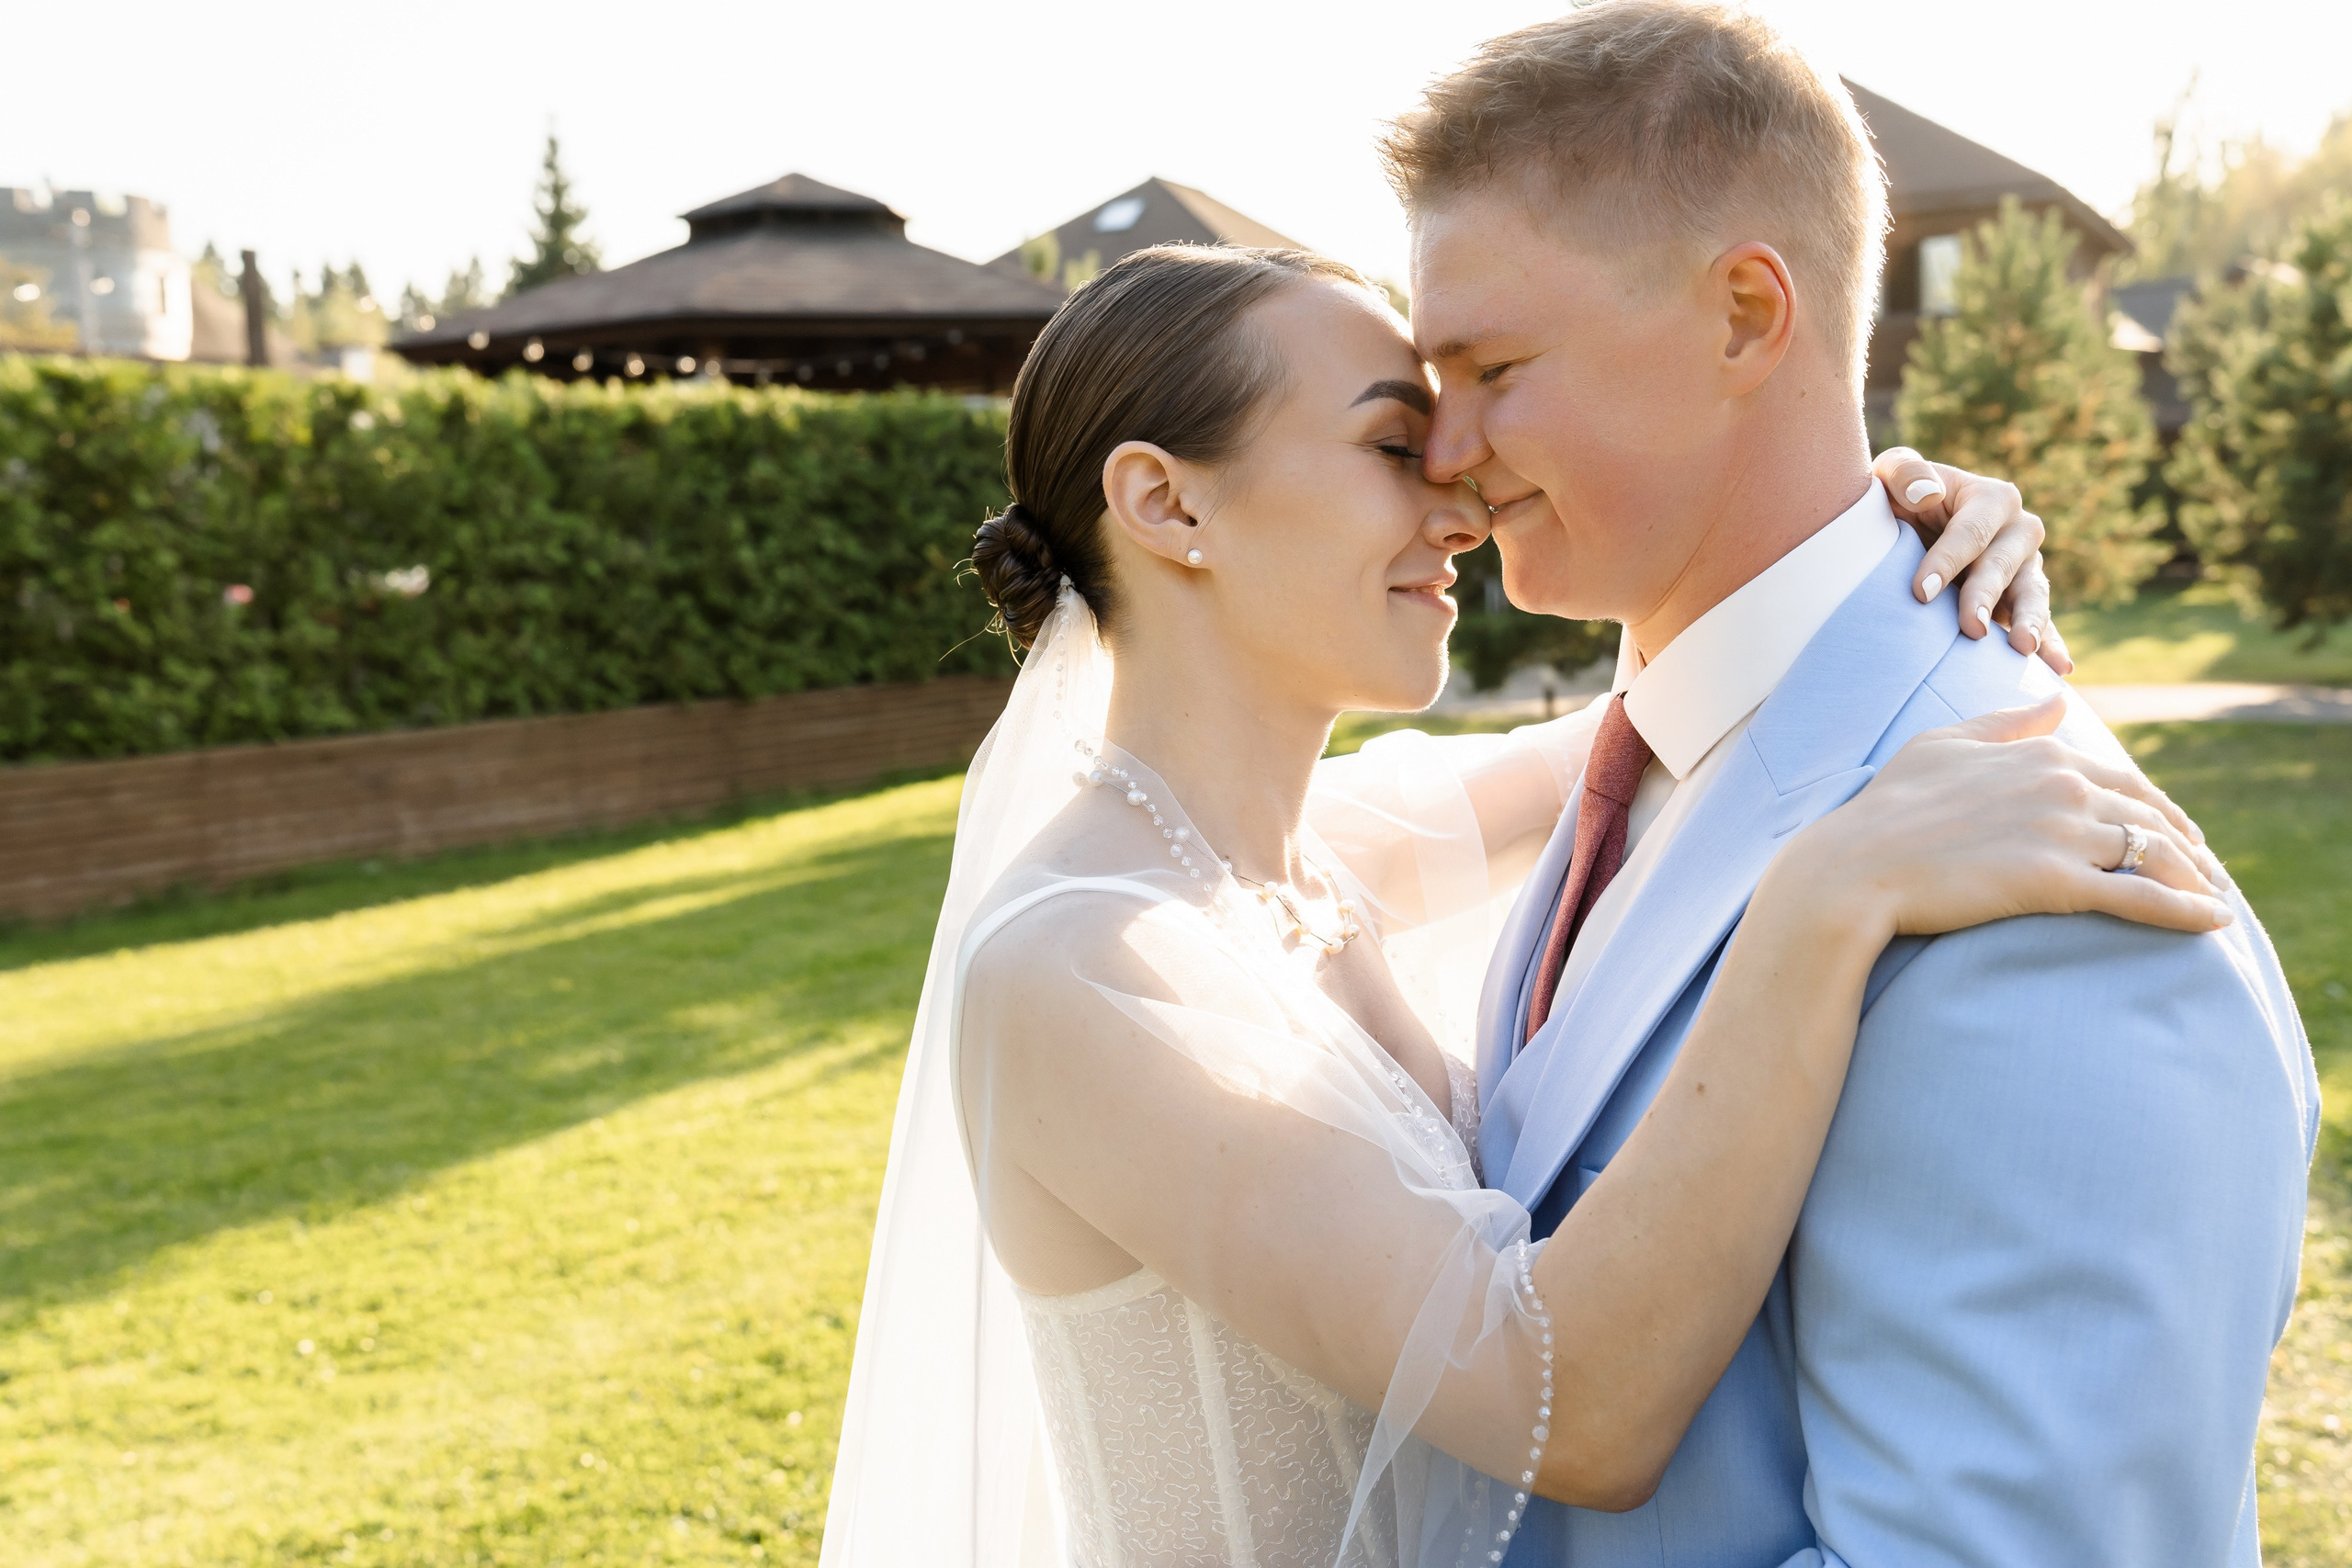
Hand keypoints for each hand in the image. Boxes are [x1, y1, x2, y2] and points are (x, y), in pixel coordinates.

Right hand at [1780, 695, 2229, 947]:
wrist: (1856, 866)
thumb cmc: (1888, 807)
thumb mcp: (1943, 745)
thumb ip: (2006, 724)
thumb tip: (2056, 701)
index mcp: (2041, 752)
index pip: (2122, 779)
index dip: (2156, 807)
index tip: (2176, 831)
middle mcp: (2063, 785)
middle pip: (2150, 814)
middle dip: (2188, 844)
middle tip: (2207, 870)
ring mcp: (2063, 832)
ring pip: (2156, 854)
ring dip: (2197, 879)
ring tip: (2217, 902)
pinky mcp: (2057, 881)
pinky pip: (2142, 896)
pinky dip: (2187, 911)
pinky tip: (2215, 923)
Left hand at [1871, 448, 2074, 676]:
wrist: (1907, 531)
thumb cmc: (1897, 500)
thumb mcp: (1891, 475)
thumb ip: (1905, 473)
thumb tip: (1928, 494)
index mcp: (1991, 498)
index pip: (1972, 531)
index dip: (1946, 560)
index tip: (1920, 593)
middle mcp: (2018, 530)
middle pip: (2004, 565)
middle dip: (1986, 596)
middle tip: (1971, 628)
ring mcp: (2026, 567)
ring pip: (2032, 594)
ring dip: (2029, 621)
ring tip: (2022, 648)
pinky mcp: (2024, 600)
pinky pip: (2043, 623)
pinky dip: (2051, 645)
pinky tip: (2059, 668)